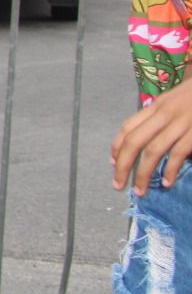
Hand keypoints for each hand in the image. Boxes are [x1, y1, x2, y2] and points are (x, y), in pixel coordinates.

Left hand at [112, 80, 191, 195]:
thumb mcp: (176, 103)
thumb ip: (162, 119)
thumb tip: (148, 143)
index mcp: (156, 107)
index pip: (128, 127)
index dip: (117, 146)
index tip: (113, 163)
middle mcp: (164, 114)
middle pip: (134, 141)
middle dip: (122, 165)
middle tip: (118, 184)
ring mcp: (181, 123)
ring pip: (153, 150)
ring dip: (143, 173)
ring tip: (140, 190)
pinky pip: (177, 153)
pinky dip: (169, 169)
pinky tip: (166, 183)